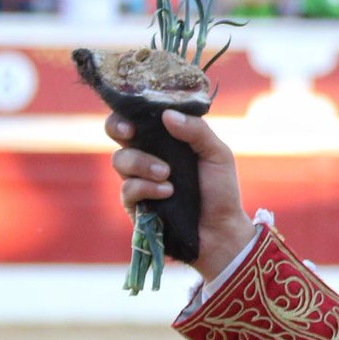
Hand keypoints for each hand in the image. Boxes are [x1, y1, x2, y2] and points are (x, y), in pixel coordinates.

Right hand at [106, 110, 255, 281]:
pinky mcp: (135, 204)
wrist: (221, 230)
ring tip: (167, 174)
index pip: (141, 117)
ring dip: (142, 163)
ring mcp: (139, 179)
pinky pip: (128, 189)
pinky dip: (147, 188)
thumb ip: (197, 132)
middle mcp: (148, 155)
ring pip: (120, 160)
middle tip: (130, 132)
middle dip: (118, 127)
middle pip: (117, 132)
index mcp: (167, 139)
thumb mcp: (217, 155)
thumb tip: (167, 115)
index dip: (131, 110)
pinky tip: (167, 192)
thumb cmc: (221, 190)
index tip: (136, 111)